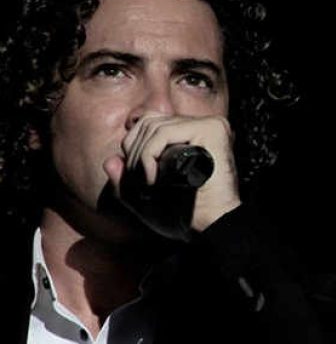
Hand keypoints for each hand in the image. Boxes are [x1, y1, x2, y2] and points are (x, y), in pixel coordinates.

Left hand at [103, 112, 240, 232]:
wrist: (212, 228)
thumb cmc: (187, 217)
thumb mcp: (148, 201)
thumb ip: (126, 182)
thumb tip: (109, 161)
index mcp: (196, 135)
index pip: (153, 122)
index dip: (134, 146)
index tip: (137, 176)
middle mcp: (206, 125)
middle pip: (151, 121)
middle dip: (134, 152)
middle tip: (140, 183)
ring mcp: (211, 125)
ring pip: (154, 127)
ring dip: (140, 157)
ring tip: (147, 183)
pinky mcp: (212, 129)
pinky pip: (165, 133)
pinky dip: (149, 155)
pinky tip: (154, 179)